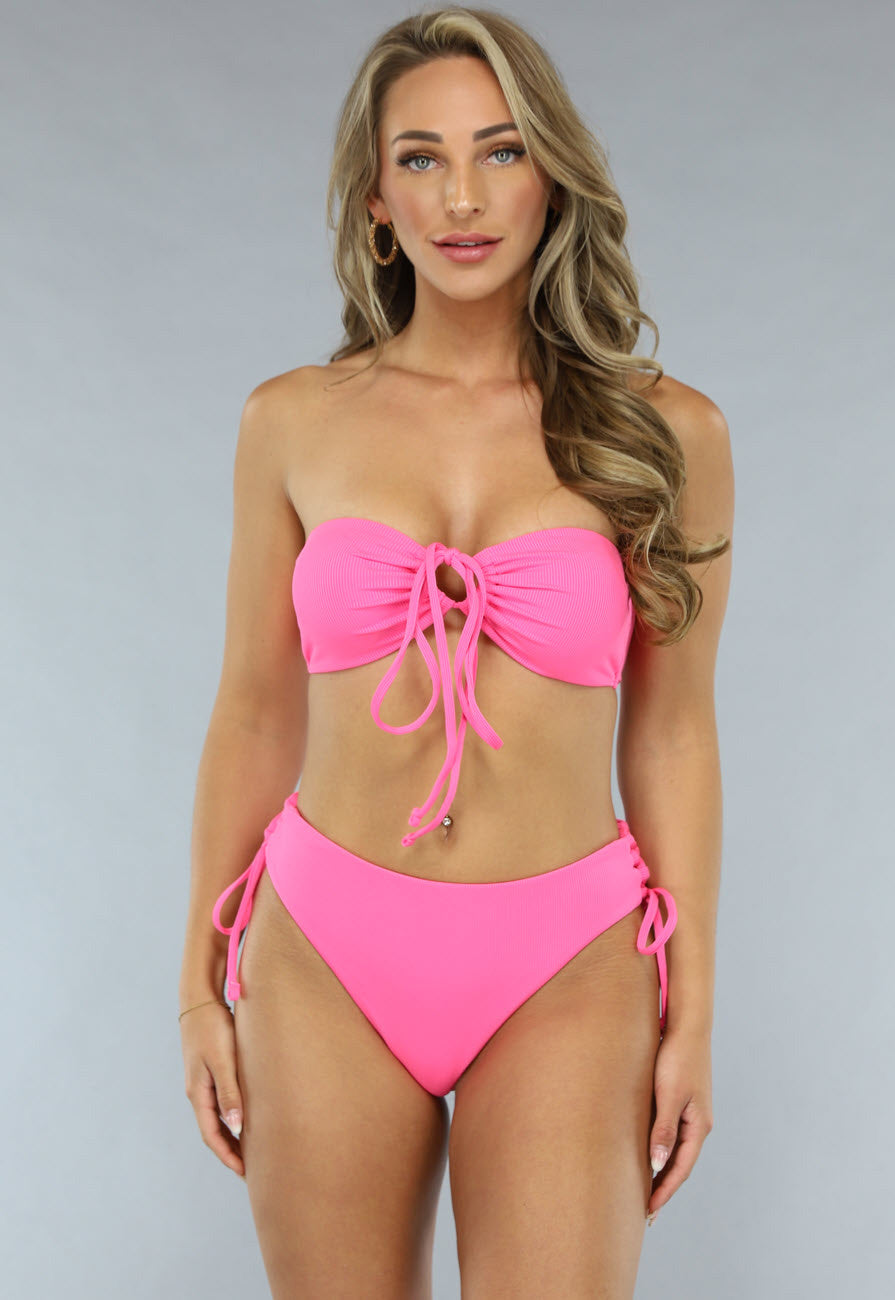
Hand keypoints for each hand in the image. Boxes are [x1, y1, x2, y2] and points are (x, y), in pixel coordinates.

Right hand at [180, 1000, 246, 1178]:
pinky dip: (232, 1116)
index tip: (244, 1172)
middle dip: (230, 1152)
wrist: (200, 1000)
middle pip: (213, 1131)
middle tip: (252, 1169)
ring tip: (251, 1149)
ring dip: (231, 1136)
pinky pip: (221, 1103)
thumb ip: (229, 1092)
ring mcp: (203, 1082)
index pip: (211, 1135)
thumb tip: (234, 1127)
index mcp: (198, 1093)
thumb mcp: (222, 1060)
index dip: (227, 1156)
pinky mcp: (210, 1071)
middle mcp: (198, 1092)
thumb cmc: (212, 1028)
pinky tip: (246, 1117)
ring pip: (217, 1118)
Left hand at [647, 1025, 712, 1219]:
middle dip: (664, 1187)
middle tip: (646, 1211)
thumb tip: (658, 1165)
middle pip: (680, 1163)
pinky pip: (671, 1134)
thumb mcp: (669, 1096)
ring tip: (645, 1188)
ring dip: (662, 1169)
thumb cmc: (677, 1059)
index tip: (649, 1211)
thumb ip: (664, 1131)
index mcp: (699, 1126)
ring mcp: (692, 1112)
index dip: (665, 1191)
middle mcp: (698, 1123)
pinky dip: (661, 1149)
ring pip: (675, 1149)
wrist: (687, 1026)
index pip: (681, 1169)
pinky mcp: (682, 1100)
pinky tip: (649, 1153)